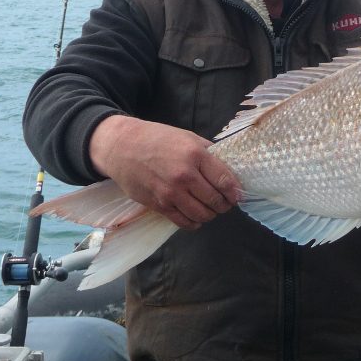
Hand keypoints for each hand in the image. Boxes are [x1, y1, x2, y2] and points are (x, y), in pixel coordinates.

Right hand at [89, 115, 241, 228]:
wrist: (122, 147)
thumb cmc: (157, 139)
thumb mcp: (187, 137)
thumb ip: (209, 153)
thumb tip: (228, 170)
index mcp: (195, 155)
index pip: (225, 180)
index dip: (235, 192)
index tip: (238, 195)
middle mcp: (184, 176)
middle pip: (216, 200)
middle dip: (225, 204)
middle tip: (226, 203)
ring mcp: (171, 193)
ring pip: (202, 214)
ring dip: (211, 214)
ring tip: (211, 209)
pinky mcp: (159, 205)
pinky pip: (183, 222)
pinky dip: (194, 222)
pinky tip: (196, 216)